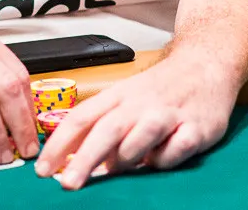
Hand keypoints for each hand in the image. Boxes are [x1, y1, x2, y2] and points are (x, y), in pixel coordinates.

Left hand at [34, 51, 239, 189]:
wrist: (206, 63)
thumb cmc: (160, 88)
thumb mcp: (126, 99)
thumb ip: (102, 128)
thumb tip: (75, 162)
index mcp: (117, 96)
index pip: (81, 118)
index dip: (59, 144)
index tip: (42, 169)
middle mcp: (139, 104)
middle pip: (106, 131)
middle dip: (84, 159)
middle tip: (67, 185)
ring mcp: (168, 115)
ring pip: (139, 139)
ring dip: (125, 158)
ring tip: (119, 167)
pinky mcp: (195, 128)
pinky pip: (175, 151)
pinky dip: (165, 160)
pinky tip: (162, 158)